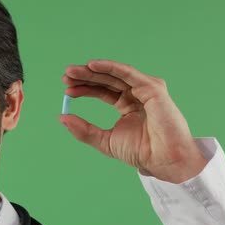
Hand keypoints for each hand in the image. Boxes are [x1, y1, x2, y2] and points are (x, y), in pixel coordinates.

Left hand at [59, 60, 207, 183]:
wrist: (162, 159)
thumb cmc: (141, 152)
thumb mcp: (105, 141)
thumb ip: (84, 130)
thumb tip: (62, 117)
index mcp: (127, 105)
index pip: (102, 91)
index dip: (85, 88)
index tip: (66, 89)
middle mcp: (136, 94)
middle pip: (107, 80)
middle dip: (85, 76)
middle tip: (66, 76)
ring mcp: (145, 89)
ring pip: (115, 74)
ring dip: (93, 70)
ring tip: (73, 71)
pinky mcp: (153, 87)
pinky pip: (128, 73)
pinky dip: (110, 67)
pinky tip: (92, 66)